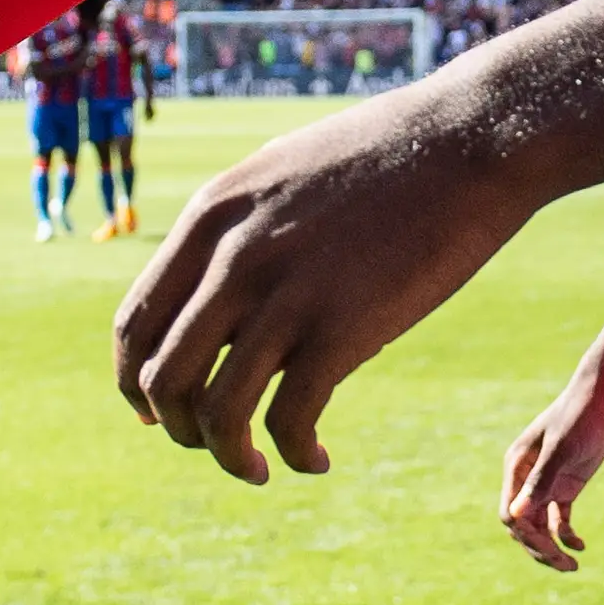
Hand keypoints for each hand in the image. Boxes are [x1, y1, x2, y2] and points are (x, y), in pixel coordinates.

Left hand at [115, 84, 539, 481]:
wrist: (471, 136)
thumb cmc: (390, 154)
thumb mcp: (285, 175)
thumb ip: (241, 229)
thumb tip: (218, 290)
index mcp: (211, 215)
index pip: (134, 321)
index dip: (132, 381)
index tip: (156, 413)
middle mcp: (233, 256)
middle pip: (161, 378)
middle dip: (177, 429)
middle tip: (214, 444)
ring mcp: (286, 293)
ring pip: (217, 412)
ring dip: (230, 457)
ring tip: (258, 468)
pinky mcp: (343, 327)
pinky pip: (289, 421)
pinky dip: (293, 455)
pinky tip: (317, 458)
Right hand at [501, 381, 603, 571]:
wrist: (602, 397)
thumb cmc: (579, 417)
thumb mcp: (561, 450)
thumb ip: (539, 482)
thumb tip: (514, 516)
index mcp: (516, 468)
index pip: (510, 514)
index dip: (525, 535)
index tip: (549, 547)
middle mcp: (526, 480)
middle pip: (523, 526)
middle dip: (539, 548)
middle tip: (565, 565)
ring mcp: (546, 484)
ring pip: (540, 527)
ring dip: (552, 548)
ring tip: (573, 566)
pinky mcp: (565, 487)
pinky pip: (559, 520)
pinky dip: (567, 535)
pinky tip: (581, 545)